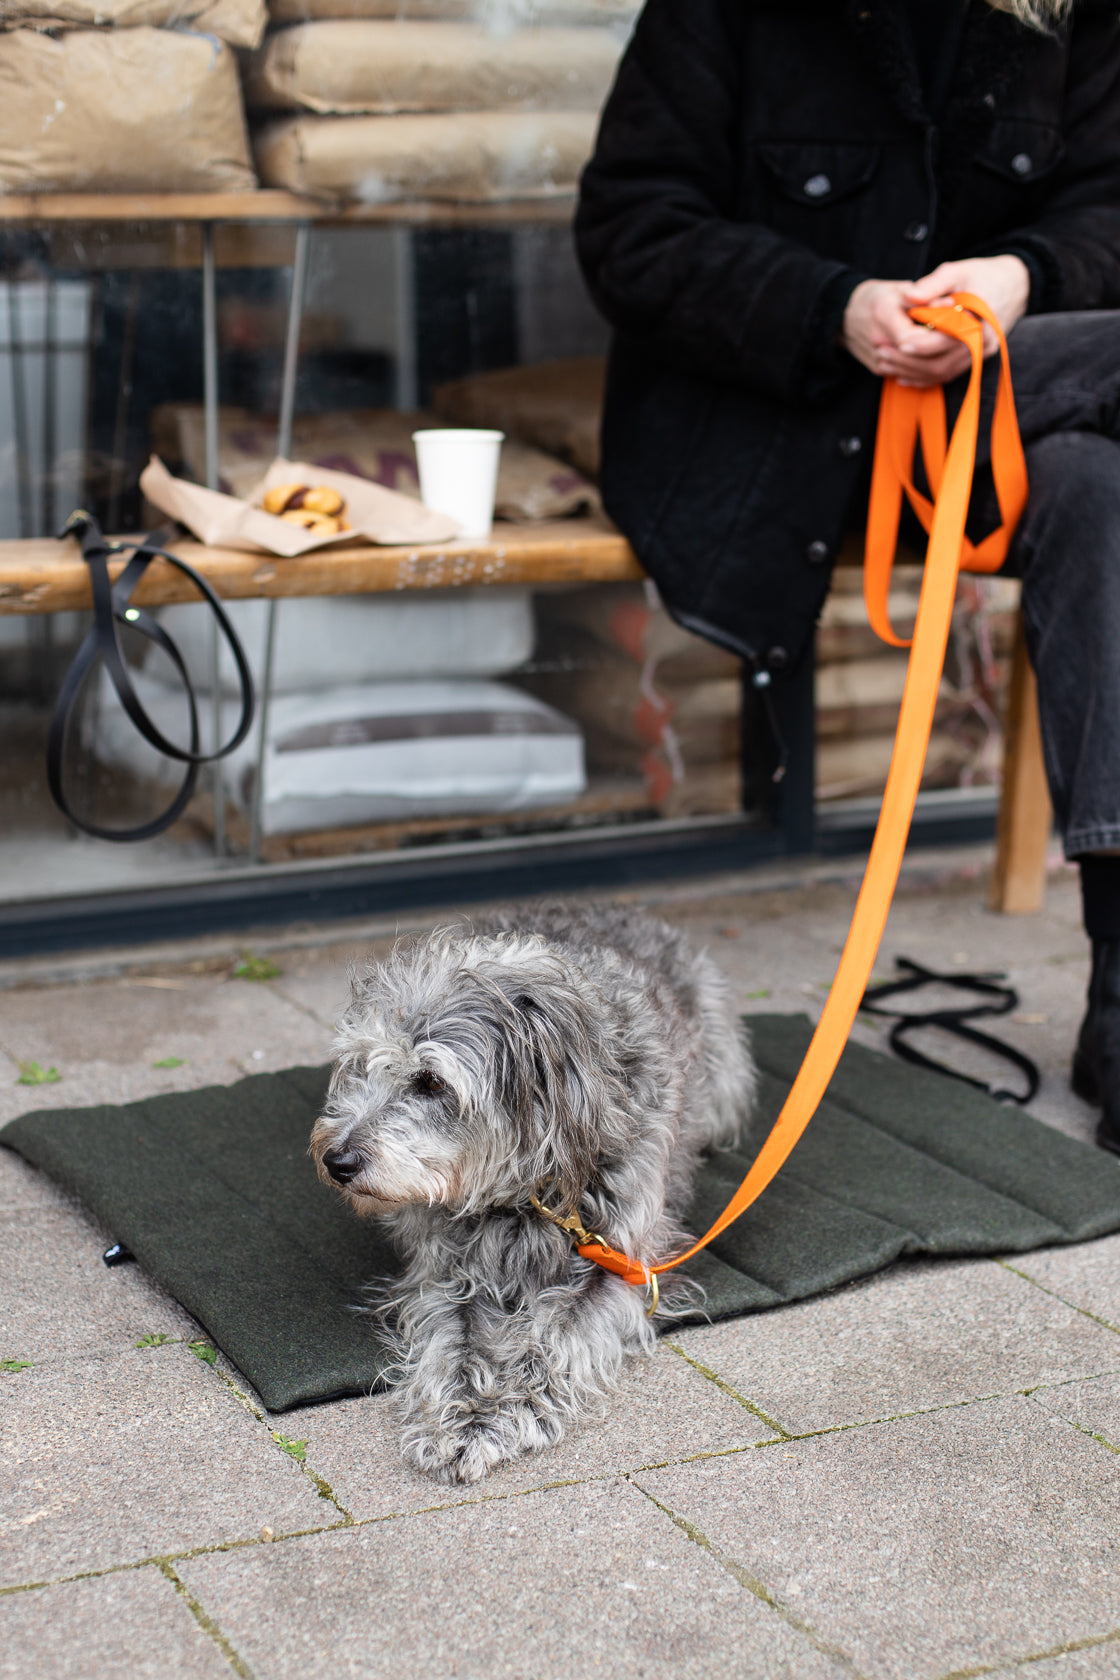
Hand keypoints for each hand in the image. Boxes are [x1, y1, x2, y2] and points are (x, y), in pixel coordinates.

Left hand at [842, 256, 1030, 387]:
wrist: (1014, 286)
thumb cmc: (982, 275)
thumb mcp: (956, 271)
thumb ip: (932, 284)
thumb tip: (907, 296)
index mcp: (980, 316)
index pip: (946, 338)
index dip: (920, 343)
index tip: (896, 341)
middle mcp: (984, 340)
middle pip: (941, 361)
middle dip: (908, 361)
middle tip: (880, 354)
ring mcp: (982, 354)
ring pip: (942, 373)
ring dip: (911, 372)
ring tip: (884, 364)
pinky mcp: (977, 360)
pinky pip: (948, 376)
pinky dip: (924, 378)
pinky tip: (902, 375)